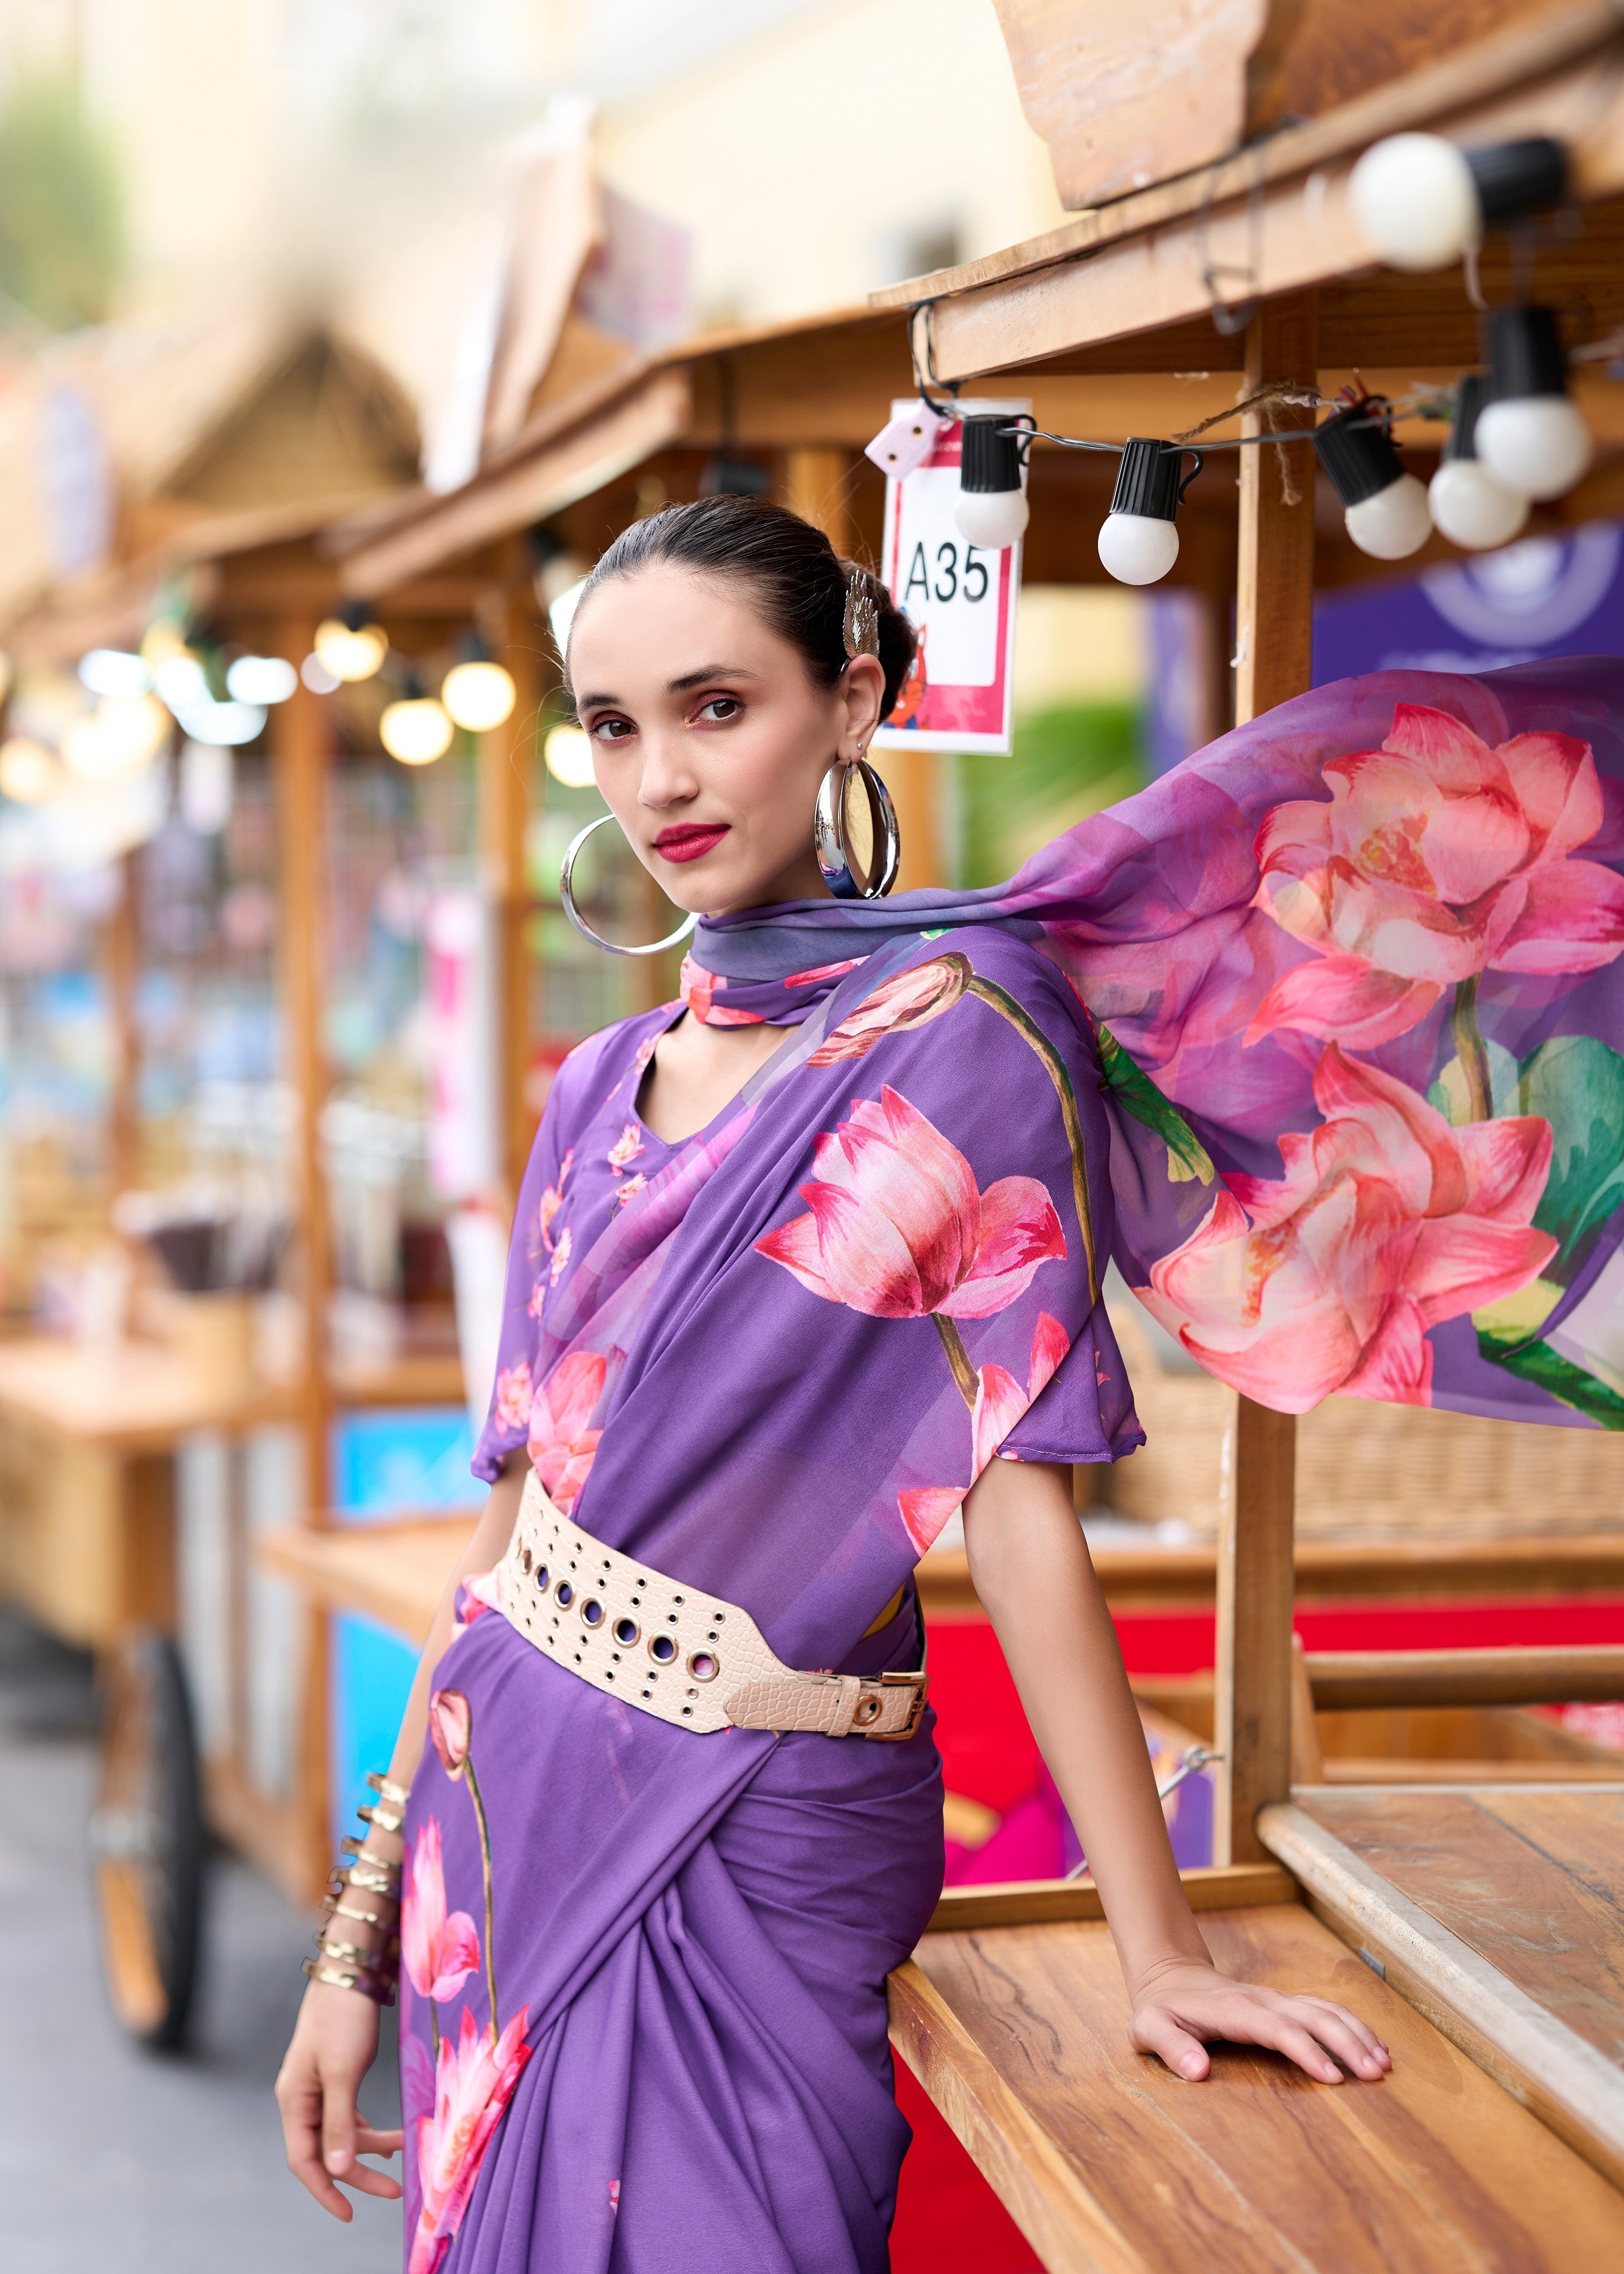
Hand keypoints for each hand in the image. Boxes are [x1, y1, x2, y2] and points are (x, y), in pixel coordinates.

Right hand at [275, 1979, 403, 2217]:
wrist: (350, 1970)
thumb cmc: (343, 2017)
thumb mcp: (342, 2073)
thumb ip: (340, 2122)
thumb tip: (336, 2169)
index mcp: (294, 2101)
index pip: (304, 2161)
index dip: (325, 2191)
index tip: (350, 2214)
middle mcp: (302, 2098)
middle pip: (326, 2151)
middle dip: (359, 2172)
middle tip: (395, 2190)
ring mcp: (318, 2087)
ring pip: (341, 2134)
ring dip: (371, 2147)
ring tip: (406, 2150)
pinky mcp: (337, 2075)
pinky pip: (350, 2116)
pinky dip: (369, 2129)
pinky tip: (391, 2138)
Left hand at [1130, 1960, 1391, 2084]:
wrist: (1169, 1978)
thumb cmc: (1160, 2010)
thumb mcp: (1148, 2029)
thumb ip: (1170, 2048)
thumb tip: (1198, 2072)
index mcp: (1233, 2009)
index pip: (1277, 2029)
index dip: (1306, 2051)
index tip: (1333, 2078)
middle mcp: (1262, 2000)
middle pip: (1312, 2016)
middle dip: (1346, 2042)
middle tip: (1376, 2074)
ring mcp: (1276, 1999)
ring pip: (1325, 2010)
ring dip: (1356, 2033)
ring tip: (1385, 2064)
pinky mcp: (1284, 2004)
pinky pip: (1324, 2010)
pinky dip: (1352, 2025)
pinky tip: (1374, 2046)